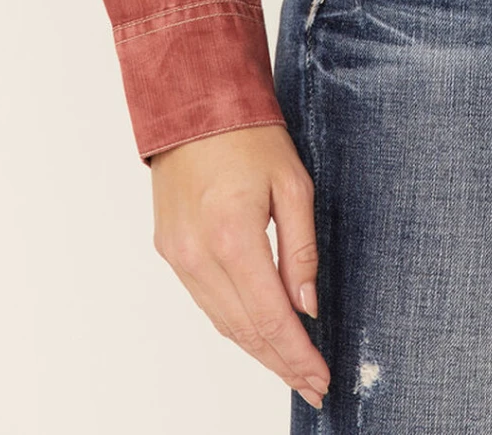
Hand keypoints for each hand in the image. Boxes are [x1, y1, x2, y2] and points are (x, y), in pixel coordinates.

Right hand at [151, 123, 328, 407]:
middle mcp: (198, 255)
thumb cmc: (249, 136)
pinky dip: (234, 323)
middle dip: (282, 363)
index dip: (297, 354)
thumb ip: (301, 248)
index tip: (321, 377)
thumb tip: (308, 305)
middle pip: (244, 330)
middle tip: (313, 385)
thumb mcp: (293, 184)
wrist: (194, 105)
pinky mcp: (170, 250)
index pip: (270, 317)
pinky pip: (206, 301)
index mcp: (232, 236)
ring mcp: (178, 256)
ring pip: (222, 322)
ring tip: (292, 370)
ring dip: (258, 350)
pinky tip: (258, 333)